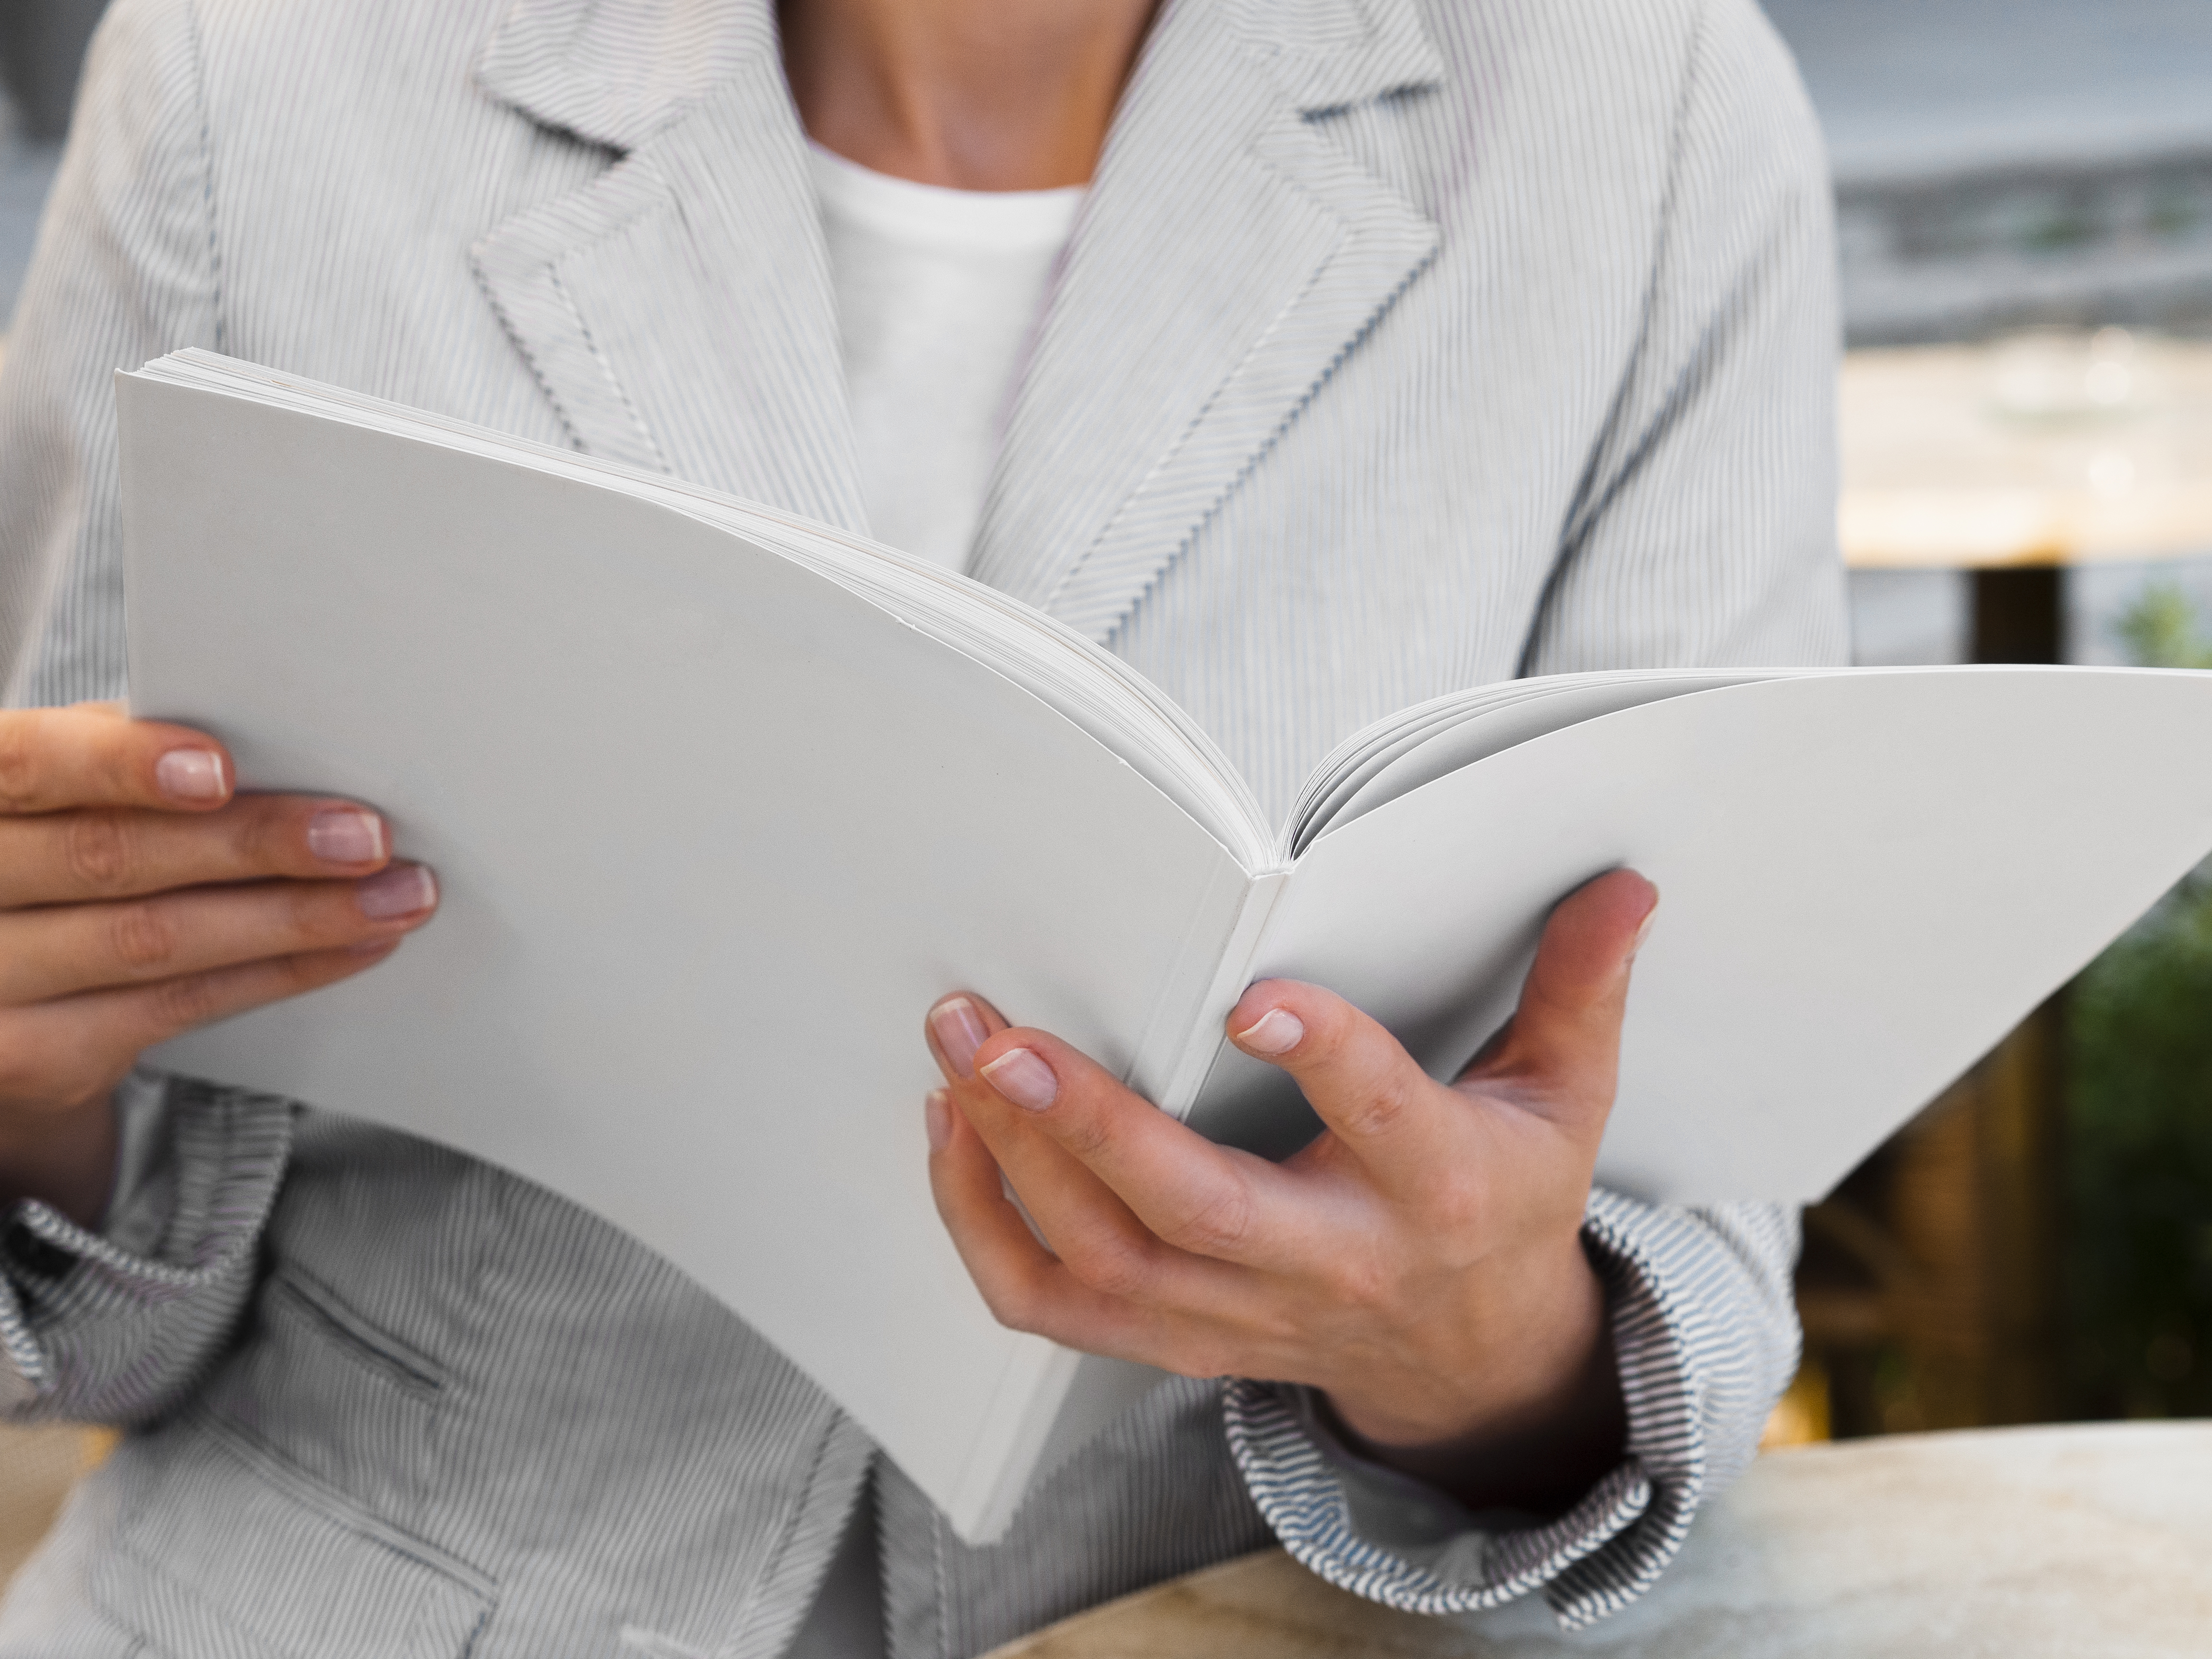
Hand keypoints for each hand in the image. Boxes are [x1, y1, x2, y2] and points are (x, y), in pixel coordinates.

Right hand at [0, 705, 437, 1227]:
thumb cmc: (51, 849)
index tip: (220, 769)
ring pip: (155, 942)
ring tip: (396, 896)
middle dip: (254, 845)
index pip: (25, 764)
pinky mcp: (33, 1056)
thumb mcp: (66, 796)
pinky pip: (174, 1007)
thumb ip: (129, 760)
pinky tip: (353, 946)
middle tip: (366, 836)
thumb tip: (279, 742)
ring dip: (295, 917)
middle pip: (110, 857)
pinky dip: (279, 972)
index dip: (119, 765)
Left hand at [923, 868, 1655, 1515]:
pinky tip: (957, 1136)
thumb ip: (1579, 989)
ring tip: (959, 1056)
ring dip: (1010, 1163)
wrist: (1471, 1357)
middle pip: (1191, 1210)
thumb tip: (1623, 884)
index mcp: (1438, 1189)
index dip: (1323, 1062)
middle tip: (994, 1030)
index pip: (1384, 1121)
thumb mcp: (1565, 1100)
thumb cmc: (1504, 1202)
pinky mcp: (1179, 1340)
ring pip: (1104, 1263)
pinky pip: (1058, 1309)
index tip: (1251, 997)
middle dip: (1082, 1123)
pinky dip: (987, 1232)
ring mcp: (1243, 1318)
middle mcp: (1332, 1264)